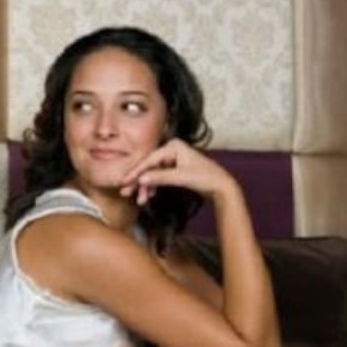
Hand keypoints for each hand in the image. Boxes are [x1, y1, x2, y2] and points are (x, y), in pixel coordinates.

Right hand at [119, 139, 233, 204]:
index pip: (150, 159)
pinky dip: (153, 187)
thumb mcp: (181, 177)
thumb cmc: (205, 177)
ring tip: (139, 199)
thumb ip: (160, 177)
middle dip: (138, 181)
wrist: (221, 186)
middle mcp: (171, 150)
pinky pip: (158, 177)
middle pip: (149, 167)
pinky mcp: (174, 169)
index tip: (125, 181)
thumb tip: (140, 179)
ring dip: (145, 187)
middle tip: (125, 191)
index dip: (136, 171)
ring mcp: (172, 160)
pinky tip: (147, 196)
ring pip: (152, 174)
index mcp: (173, 146)